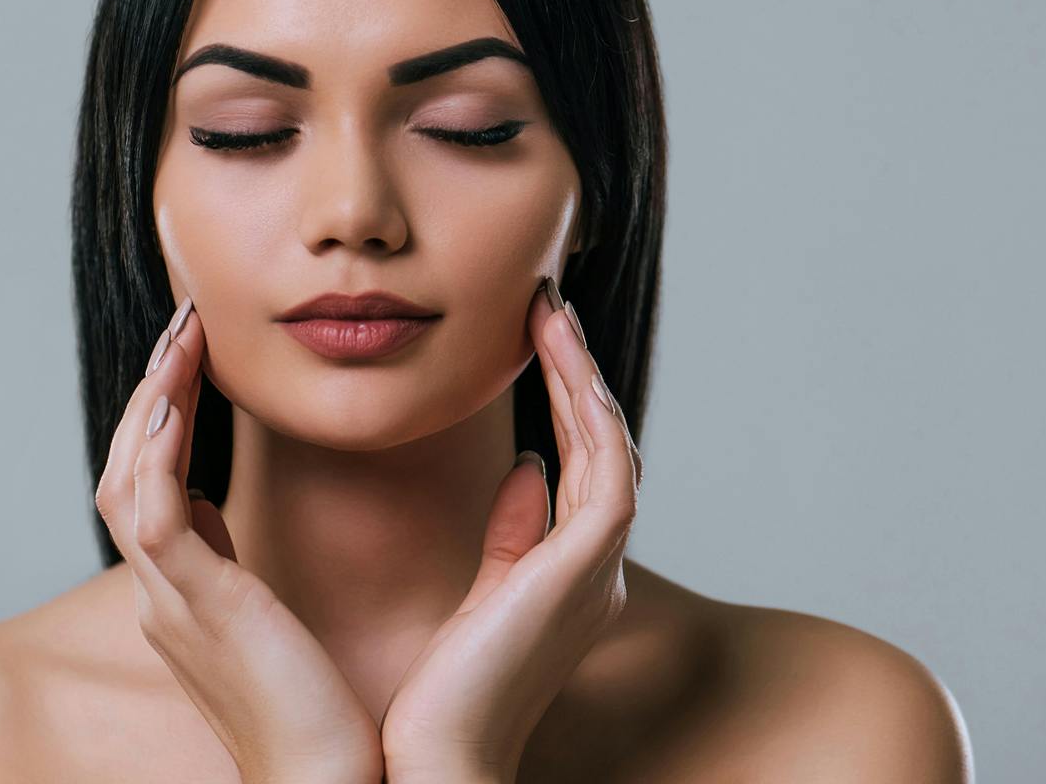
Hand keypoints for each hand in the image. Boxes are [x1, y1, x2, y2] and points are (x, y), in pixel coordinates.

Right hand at [94, 296, 383, 783]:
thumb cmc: (324, 717)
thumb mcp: (274, 622)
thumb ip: (247, 565)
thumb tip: (236, 508)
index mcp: (185, 594)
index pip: (152, 485)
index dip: (164, 416)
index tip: (196, 357)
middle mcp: (164, 594)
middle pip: (126, 469)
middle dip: (149, 390)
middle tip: (186, 322)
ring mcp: (170, 602)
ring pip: (127, 478)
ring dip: (151, 399)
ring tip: (184, 334)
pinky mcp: (195, 609)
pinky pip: (152, 513)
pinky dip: (156, 450)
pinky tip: (176, 396)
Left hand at [378, 276, 643, 782]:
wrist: (435, 757)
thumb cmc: (443, 692)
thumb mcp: (483, 597)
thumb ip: (512, 537)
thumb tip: (529, 470)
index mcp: (577, 578)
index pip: (585, 469)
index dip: (567, 401)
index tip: (533, 342)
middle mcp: (601, 570)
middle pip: (604, 448)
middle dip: (578, 374)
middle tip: (545, 307)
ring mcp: (602, 568)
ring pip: (610, 445)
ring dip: (581, 374)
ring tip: (548, 312)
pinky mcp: (590, 565)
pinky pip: (603, 464)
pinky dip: (583, 404)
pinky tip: (554, 355)